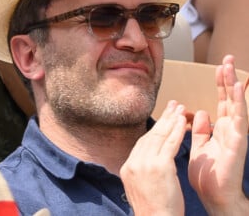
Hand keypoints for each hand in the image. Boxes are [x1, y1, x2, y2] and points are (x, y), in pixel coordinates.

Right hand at [120, 100, 186, 215]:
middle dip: (163, 119)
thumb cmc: (153, 212)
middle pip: (150, 136)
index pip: (142, 143)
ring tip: (180, 109)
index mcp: (127, 167)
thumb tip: (144, 162)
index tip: (163, 119)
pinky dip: (177, 131)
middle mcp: (134, 162)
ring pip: (160, 137)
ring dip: (171, 121)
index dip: (154, 130)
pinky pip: (170, 145)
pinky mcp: (160, 166)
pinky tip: (182, 122)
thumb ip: (140, 171)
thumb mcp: (138, 188)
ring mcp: (146, 163)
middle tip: (172, 105)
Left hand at [189, 55, 248, 213]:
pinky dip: (239, 102)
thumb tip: (201, 111)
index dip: (221, 83)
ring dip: (234, 85)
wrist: (214, 196)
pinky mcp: (237, 142)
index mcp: (220, 128)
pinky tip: (238, 88)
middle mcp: (230, 129)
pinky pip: (239, 118)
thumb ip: (200, 128)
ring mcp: (235, 134)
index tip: (219, 66)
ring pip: (235, 104)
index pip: (222, 100)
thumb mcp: (199, 145)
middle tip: (227, 57)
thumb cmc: (208, 174)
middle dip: (228, 78)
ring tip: (231, 67)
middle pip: (230, 98)